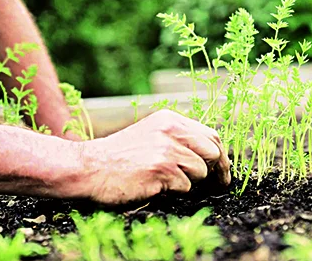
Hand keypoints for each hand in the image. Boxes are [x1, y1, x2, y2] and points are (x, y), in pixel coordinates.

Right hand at [79, 110, 230, 204]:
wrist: (89, 167)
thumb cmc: (119, 157)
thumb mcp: (150, 135)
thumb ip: (178, 140)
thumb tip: (213, 157)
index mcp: (170, 120)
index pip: (211, 135)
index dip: (222, 156)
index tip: (222, 173)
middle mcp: (171, 130)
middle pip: (214, 152)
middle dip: (216, 172)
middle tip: (213, 186)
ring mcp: (167, 149)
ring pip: (201, 171)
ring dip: (189, 183)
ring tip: (167, 182)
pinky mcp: (161, 169)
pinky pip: (185, 187)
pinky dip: (174, 192)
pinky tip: (155, 187)